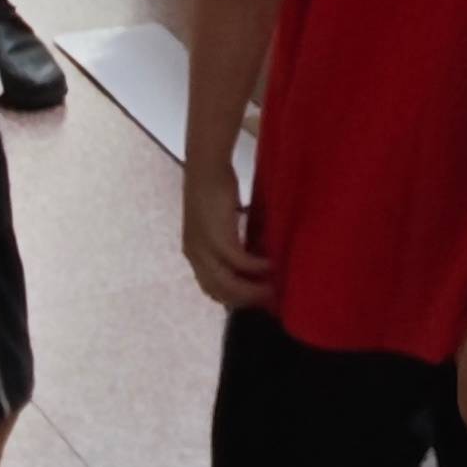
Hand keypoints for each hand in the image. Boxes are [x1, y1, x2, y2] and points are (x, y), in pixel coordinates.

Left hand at [181, 173, 273, 311]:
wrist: (206, 167)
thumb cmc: (213, 189)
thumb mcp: (217, 223)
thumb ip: (227, 240)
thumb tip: (249, 253)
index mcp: (193, 253)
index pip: (211, 289)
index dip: (233, 298)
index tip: (254, 299)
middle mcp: (195, 256)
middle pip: (221, 292)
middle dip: (246, 299)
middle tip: (269, 300)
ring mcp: (204, 249)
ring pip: (229, 284)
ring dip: (253, 289)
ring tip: (273, 288)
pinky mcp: (218, 238)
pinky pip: (240, 263)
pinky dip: (257, 267)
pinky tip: (271, 265)